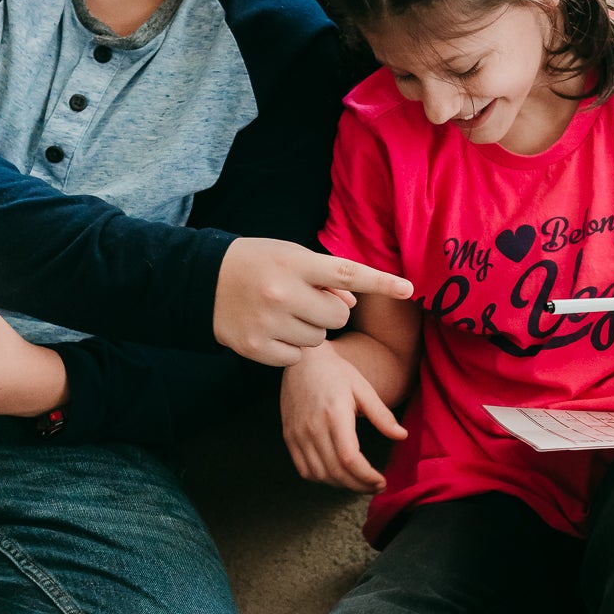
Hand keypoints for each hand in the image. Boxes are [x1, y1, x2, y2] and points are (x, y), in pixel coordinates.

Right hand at [214, 239, 412, 365]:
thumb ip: (324, 277)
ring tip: (285, 315)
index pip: (347, 273)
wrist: (203, 282)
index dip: (381, 282)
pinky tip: (273, 331)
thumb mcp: (290, 257)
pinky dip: (291, 348)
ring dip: (310, 331)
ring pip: (319, 339)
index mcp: (294, 263)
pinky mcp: (258, 348)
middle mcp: (283, 293)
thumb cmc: (256, 264)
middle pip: (337, 317)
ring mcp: (270, 323)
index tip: (410, 288)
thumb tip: (353, 302)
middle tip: (307, 303)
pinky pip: (297, 356)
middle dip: (330, 314)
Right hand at [281, 342, 406, 492]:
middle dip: (359, 485)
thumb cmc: (336, 372)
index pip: (349, 458)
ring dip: (342, 485)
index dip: (366, 476)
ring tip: (359, 482)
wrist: (302, 360)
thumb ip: (382, 415)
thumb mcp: (364, 389)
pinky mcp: (289, 437)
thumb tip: (402, 436)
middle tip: (375, 486)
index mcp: (335, 415)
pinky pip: (304, 469)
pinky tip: (337, 476)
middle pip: (336, 471)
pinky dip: (322, 479)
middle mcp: (313, 427)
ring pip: (320, 475)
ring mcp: (298, 434)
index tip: (381, 481)